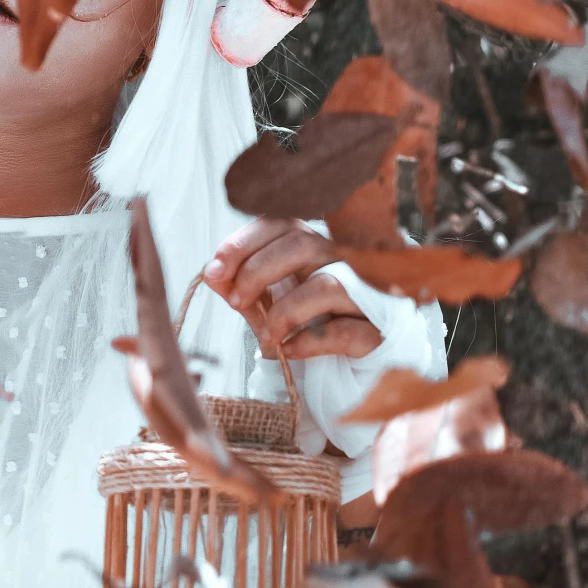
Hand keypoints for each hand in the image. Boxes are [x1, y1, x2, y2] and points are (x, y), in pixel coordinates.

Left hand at [202, 218, 381, 361]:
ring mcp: (366, 295)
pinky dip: (308, 342)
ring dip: (283, 311)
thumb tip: (211, 274)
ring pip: (327, 284)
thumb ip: (239, 287)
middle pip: (302, 244)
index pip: (281, 223)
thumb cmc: (306, 324)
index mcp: (315, 246)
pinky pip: (343, 331)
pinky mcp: (376, 331)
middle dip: (257, 272)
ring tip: (265, 337)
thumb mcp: (266, 304)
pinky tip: (288, 350)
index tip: (216, 269)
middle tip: (236, 302)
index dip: (244, 242)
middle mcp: (344, 261)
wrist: (349, 364)